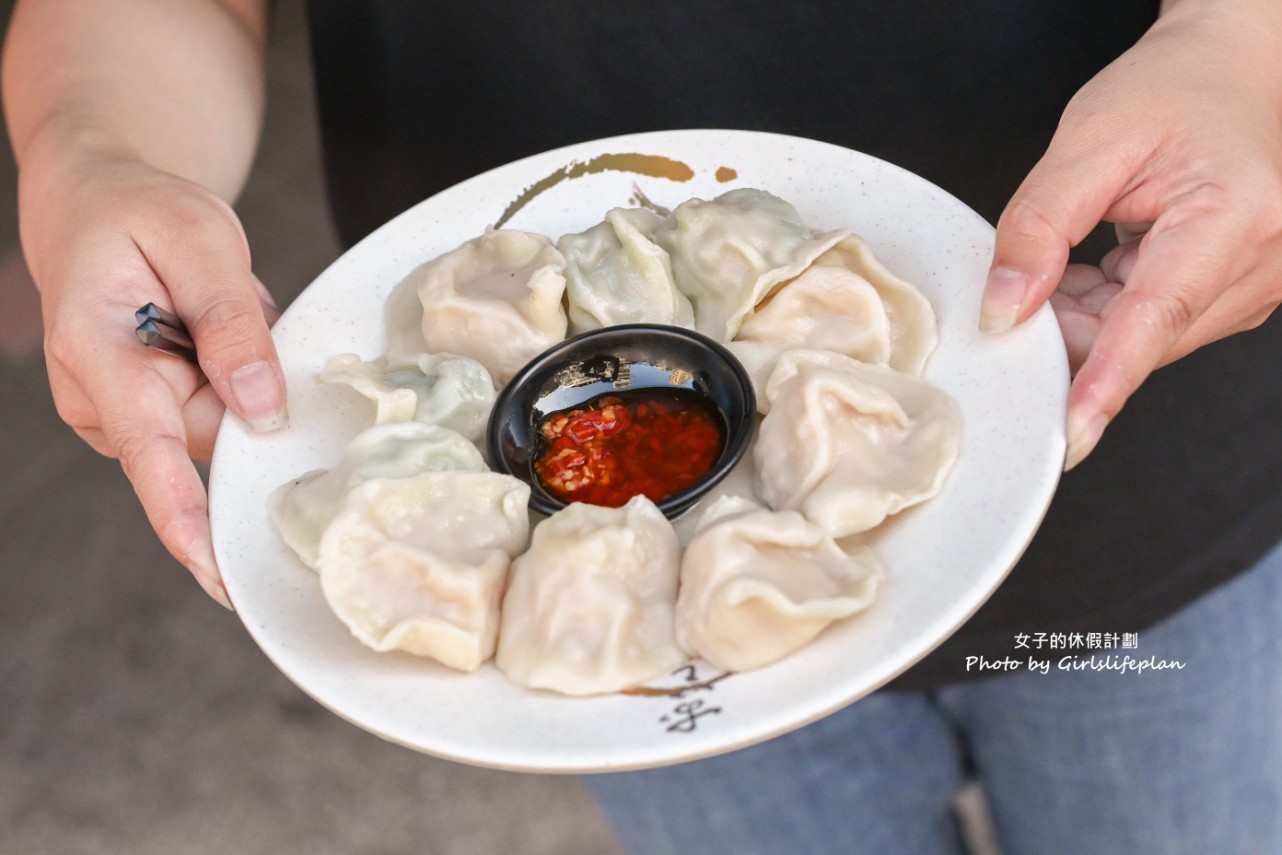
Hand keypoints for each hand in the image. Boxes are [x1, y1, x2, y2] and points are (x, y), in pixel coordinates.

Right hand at [20, 153, 285, 606]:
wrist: (97, 202)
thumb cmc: (140, 212)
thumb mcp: (200, 240)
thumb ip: (232, 324)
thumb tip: (262, 409)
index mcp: (96, 352)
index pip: (148, 452)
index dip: (186, 518)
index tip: (218, 575)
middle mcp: (101, 399)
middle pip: (210, 434)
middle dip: (244, 383)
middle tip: (228, 301)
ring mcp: (123, 412)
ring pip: (221, 422)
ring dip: (238, 368)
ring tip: (208, 304)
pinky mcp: (148, 413)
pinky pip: (218, 410)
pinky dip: (231, 371)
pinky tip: (207, 325)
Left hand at [979, 1, 1281, 468]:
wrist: (1231, 70)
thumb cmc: (1171, 90)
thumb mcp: (1090, 140)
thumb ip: (1039, 225)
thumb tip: (1004, 310)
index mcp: (1232, 217)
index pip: (1155, 318)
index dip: (1104, 380)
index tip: (1069, 434)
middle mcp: (1260, 263)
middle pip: (1140, 339)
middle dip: (1067, 332)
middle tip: (1021, 291)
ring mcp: (1253, 286)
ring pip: (1141, 340)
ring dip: (1085, 317)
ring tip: (1072, 255)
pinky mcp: (1233, 296)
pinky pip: (1150, 328)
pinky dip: (1104, 309)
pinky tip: (1092, 267)